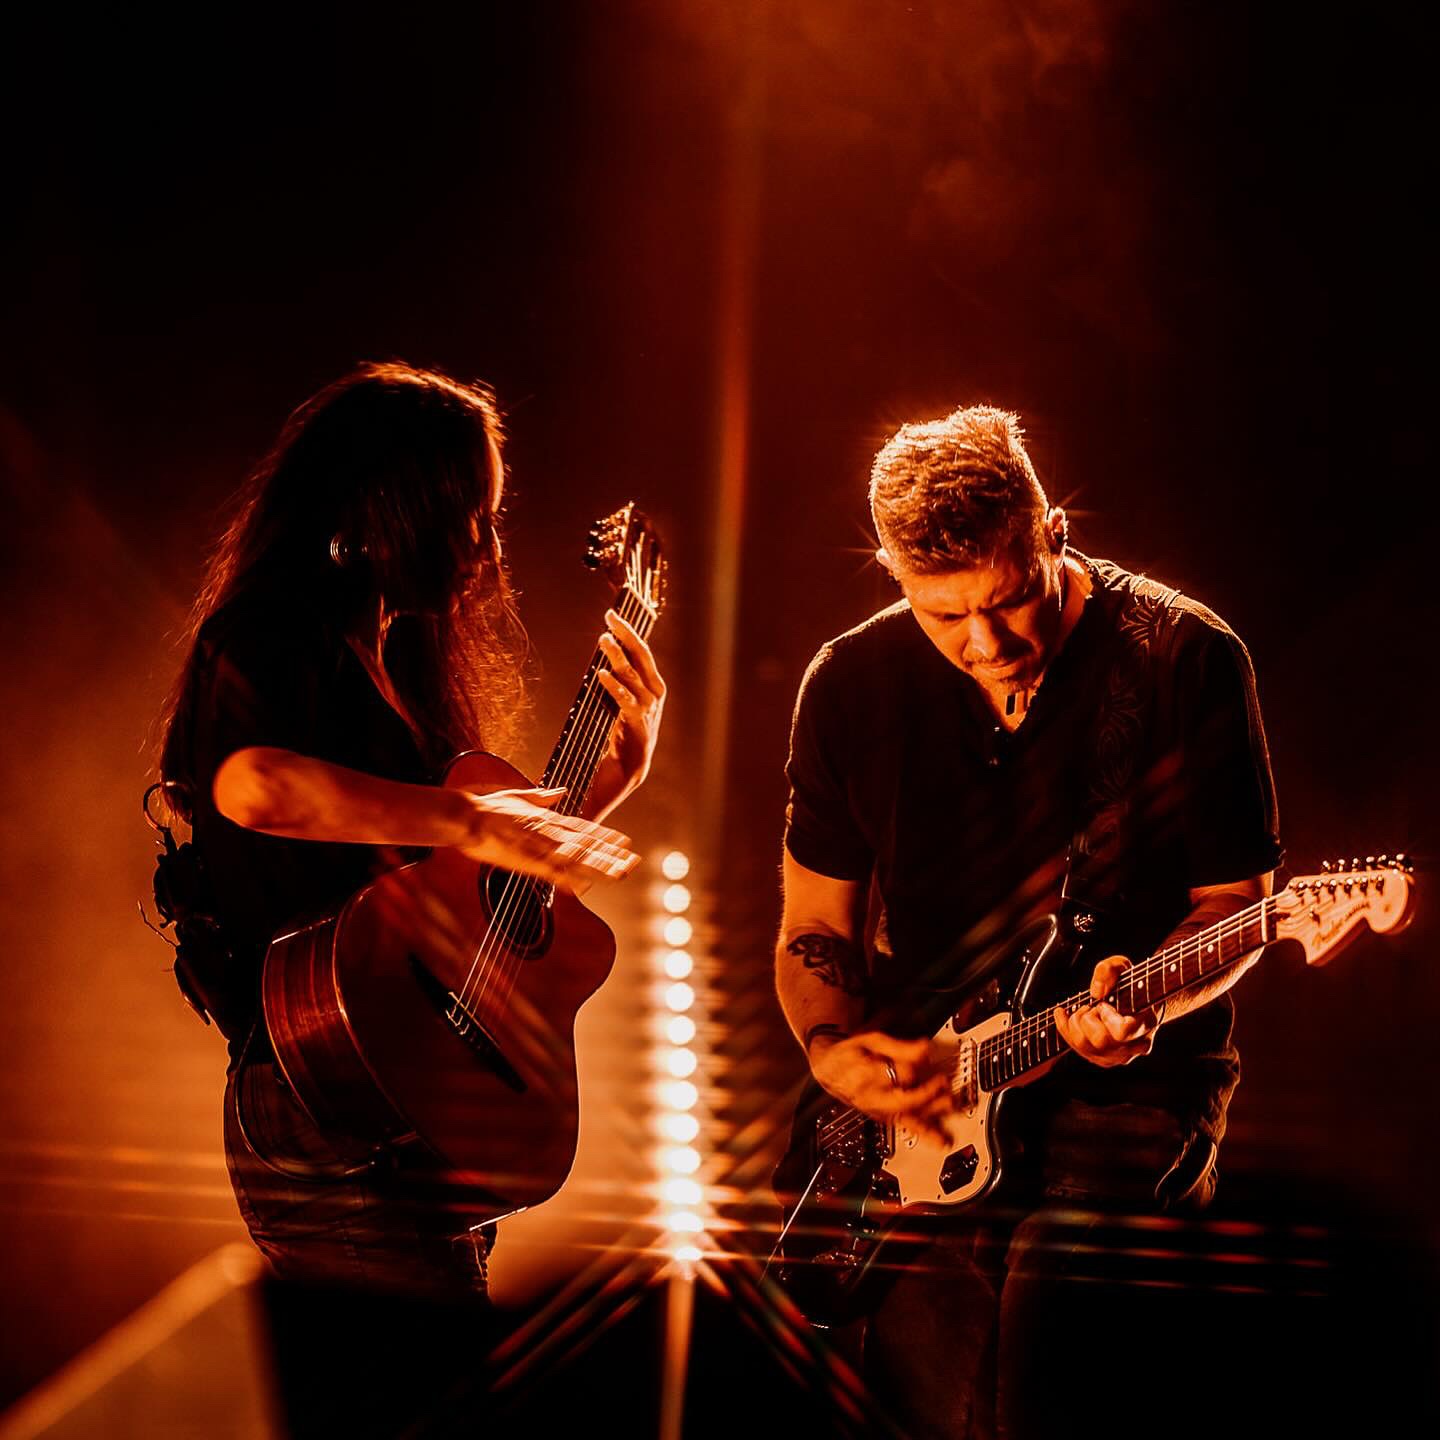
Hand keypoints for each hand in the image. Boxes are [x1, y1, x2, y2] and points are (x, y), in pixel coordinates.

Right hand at [458, 786, 638, 889]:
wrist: (464, 816)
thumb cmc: (485, 807)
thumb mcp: (519, 796)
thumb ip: (542, 796)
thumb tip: (560, 791)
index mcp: (546, 819)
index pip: (582, 829)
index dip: (604, 836)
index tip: (623, 841)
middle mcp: (547, 832)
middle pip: (586, 845)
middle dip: (611, 854)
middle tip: (635, 861)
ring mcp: (538, 846)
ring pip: (576, 858)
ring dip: (600, 866)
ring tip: (622, 873)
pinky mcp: (524, 859)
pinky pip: (551, 872)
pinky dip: (569, 878)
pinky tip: (586, 886)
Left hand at [594, 609, 665, 797]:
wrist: (628, 770)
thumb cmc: (623, 734)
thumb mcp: (623, 703)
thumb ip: (619, 682)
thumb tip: (604, 657)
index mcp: (653, 686)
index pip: (642, 652)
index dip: (629, 632)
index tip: (613, 615)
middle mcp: (654, 694)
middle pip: (642, 656)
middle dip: (626, 634)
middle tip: (610, 617)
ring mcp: (648, 709)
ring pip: (633, 675)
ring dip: (618, 655)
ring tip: (603, 640)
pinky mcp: (637, 724)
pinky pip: (626, 700)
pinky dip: (614, 686)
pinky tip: (601, 674)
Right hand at [809, 1030, 954, 1142]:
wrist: (831, 1071)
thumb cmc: (850, 1053)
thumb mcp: (871, 1041)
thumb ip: (898, 1047)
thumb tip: (923, 1048)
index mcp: (864, 1074)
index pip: (894, 1073)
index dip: (914, 1064)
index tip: (926, 1053)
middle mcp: (871, 1097)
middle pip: (902, 1100)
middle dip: (926, 1092)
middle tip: (942, 1081)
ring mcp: (878, 1111)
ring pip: (906, 1117)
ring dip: (931, 1113)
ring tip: (950, 1105)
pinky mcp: (885, 1117)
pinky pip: (906, 1127)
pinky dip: (926, 1133)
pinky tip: (942, 1140)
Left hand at [1053, 955, 1160, 1067]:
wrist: (1140, 1005)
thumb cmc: (1132, 985)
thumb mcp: (1123, 966)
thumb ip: (1109, 970)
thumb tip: (1096, 993)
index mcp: (1146, 1024)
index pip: (1122, 1031)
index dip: (1107, 1016)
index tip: (1104, 1004)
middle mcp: (1134, 1046)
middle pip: (1100, 1041)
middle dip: (1087, 1018)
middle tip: (1092, 1007)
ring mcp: (1119, 1056)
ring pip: (1086, 1048)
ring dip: (1075, 1024)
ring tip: (1083, 1010)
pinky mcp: (1104, 1059)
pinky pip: (1078, 1050)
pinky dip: (1065, 1029)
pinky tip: (1064, 1014)